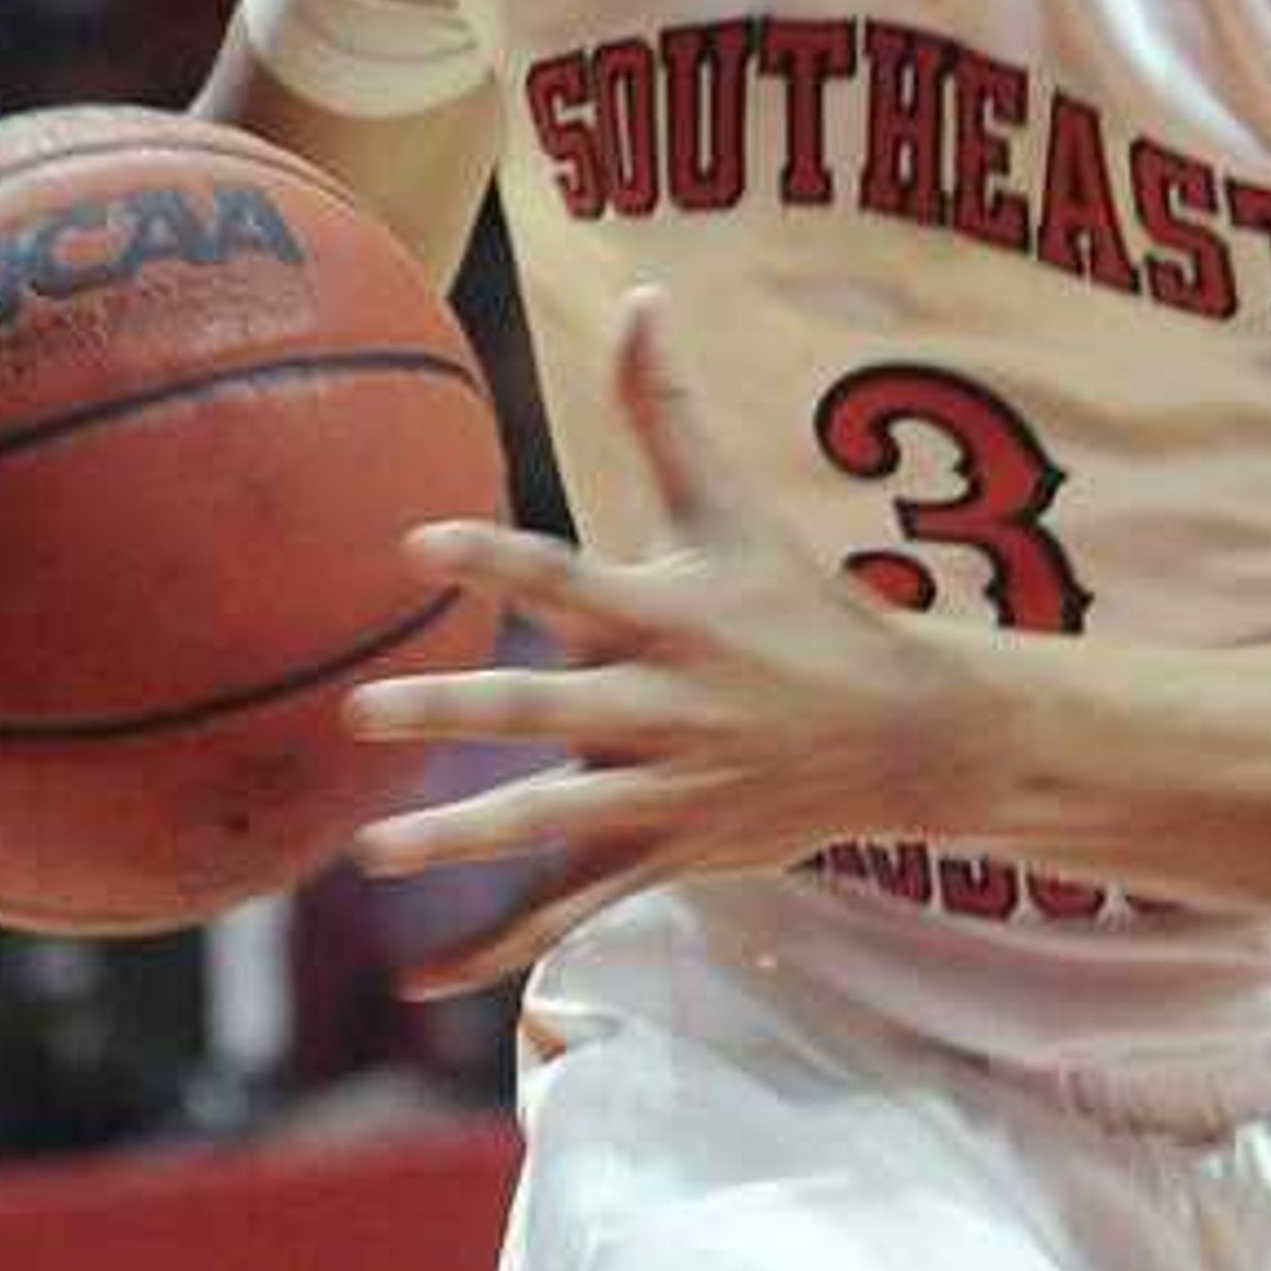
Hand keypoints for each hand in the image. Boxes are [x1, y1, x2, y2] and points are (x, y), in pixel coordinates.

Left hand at [342, 292, 948, 995]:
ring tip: (371, 855)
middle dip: (455, 711)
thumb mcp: (734, 508)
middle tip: (361, 710)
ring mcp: (665, 790)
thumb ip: (668, 409)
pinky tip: (417, 982)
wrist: (910, 736)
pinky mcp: (666, 855)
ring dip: (462, 842)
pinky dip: (496, 951)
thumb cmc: (805, 605)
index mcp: (669, 616)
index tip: (416, 541)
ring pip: (551, 823)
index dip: (496, 558)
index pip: (568, 578)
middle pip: (545, 710)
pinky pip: (571, 911)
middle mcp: (663, 706)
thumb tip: (639, 288)